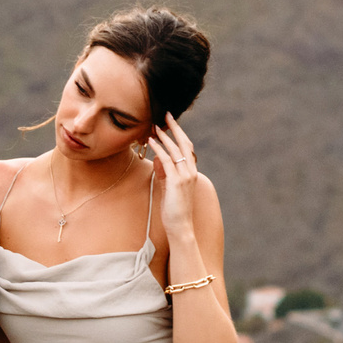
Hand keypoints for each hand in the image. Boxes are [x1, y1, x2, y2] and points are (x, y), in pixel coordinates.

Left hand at [145, 115, 198, 236]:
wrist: (180, 227)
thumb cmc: (174, 210)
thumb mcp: (169, 188)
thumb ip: (165, 173)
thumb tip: (158, 159)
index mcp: (191, 173)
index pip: (187, 148)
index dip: (180, 134)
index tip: (171, 123)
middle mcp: (191, 172)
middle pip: (185, 144)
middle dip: (175, 128)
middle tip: (167, 115)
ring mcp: (185, 176)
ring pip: (176, 150)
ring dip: (165, 137)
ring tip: (155, 127)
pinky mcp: (176, 182)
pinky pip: (167, 160)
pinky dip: (159, 149)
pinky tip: (151, 142)